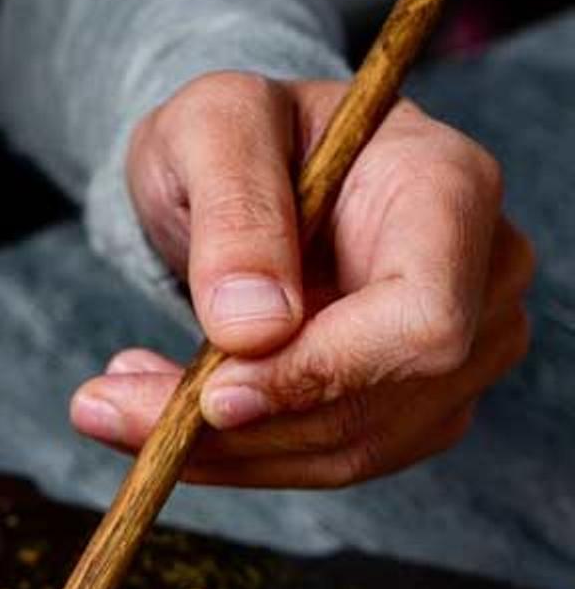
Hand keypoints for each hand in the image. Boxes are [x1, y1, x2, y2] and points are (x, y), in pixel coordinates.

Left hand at [70, 74, 532, 486]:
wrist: (249, 174)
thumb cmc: (240, 133)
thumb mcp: (212, 127)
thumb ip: (234, 209)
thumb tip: (251, 328)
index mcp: (451, 190)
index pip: (420, 324)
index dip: (319, 375)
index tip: (210, 396)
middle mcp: (481, 279)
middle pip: (375, 403)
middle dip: (236, 428)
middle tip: (107, 407)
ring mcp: (461, 356)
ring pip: (344, 452)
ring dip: (220, 451)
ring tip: (119, 403)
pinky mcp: (415, 411)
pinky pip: (324, 461)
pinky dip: (234, 454)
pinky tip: (167, 413)